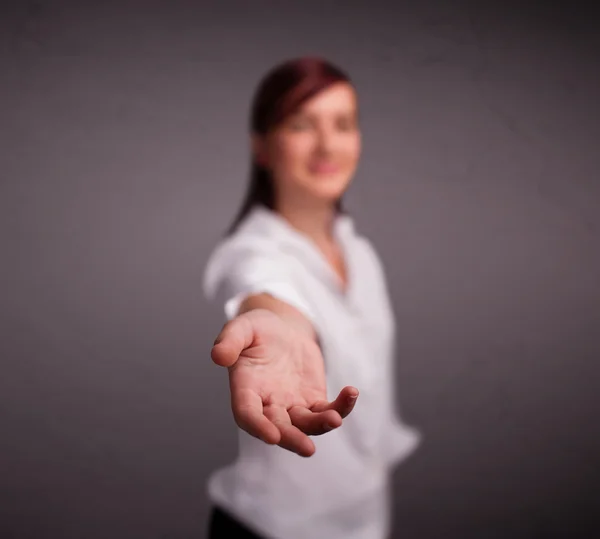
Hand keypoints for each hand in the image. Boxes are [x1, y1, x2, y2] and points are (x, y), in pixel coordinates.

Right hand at [211, 308, 357, 456]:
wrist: (281, 330)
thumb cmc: (257, 330)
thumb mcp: (242, 327)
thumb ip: (230, 340)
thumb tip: (218, 356)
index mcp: (245, 389)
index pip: (247, 414)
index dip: (257, 427)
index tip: (272, 436)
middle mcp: (267, 404)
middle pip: (278, 428)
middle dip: (292, 439)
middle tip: (307, 449)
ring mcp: (291, 405)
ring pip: (306, 424)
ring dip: (320, 425)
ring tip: (335, 419)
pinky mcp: (312, 400)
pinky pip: (327, 410)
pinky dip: (341, 407)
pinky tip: (351, 393)